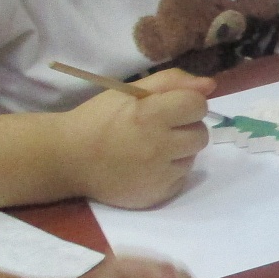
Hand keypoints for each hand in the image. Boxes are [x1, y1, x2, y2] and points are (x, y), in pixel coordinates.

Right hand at [57, 68, 214, 208]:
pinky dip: (170, 171)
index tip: (170, 107)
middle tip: (160, 128)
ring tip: (150, 148)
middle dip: (186, 127)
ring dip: (179, 150)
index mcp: (149, 115)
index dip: (187, 103)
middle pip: (201, 134)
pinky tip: (147, 166)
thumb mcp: (129, 91)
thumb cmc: (99, 119)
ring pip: (192, 157)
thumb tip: (210, 85)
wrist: (69, 159)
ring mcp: (159, 175)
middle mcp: (158, 147)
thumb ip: (171, 82)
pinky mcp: (158, 195)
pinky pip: (181, 178)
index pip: (197, 105)